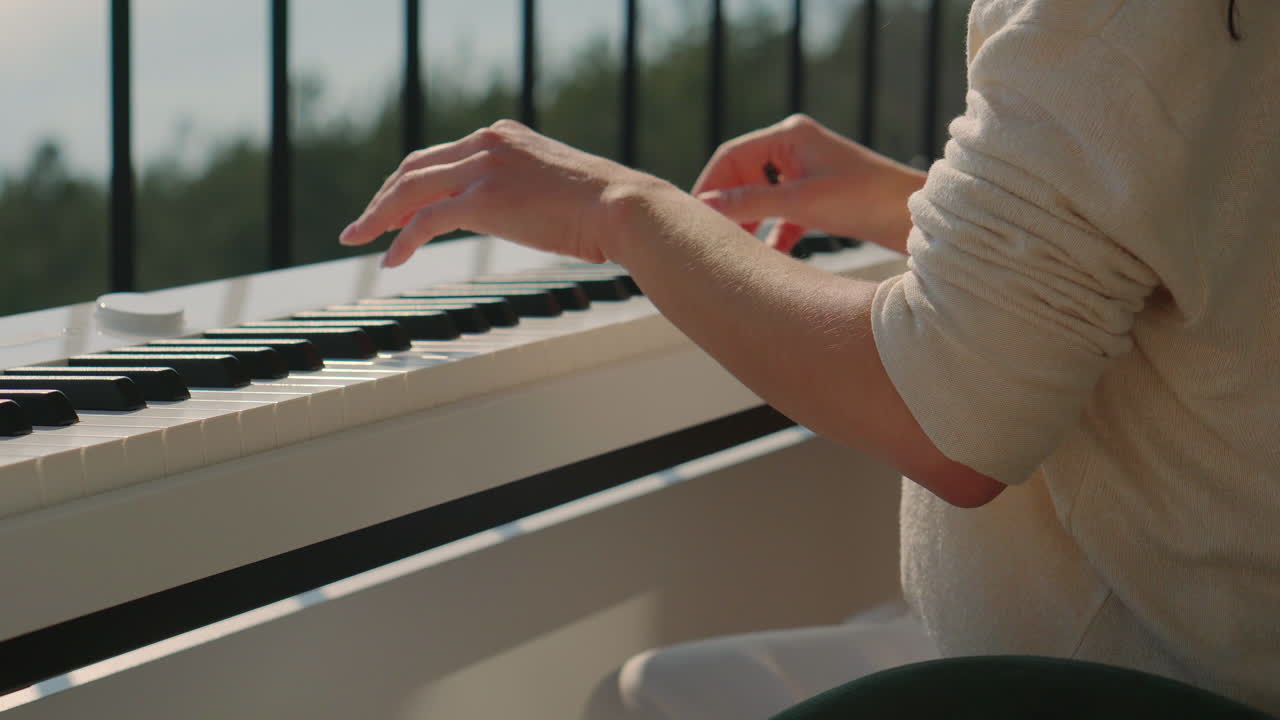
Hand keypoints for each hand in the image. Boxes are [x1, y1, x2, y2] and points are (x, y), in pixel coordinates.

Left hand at [339, 120, 669, 266]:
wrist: (621, 208)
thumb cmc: (601, 209)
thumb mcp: (553, 188)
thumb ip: (522, 192)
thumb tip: (515, 215)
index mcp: (502, 136)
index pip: (440, 157)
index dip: (410, 184)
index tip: (395, 208)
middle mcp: (486, 143)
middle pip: (415, 168)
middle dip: (385, 198)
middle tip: (363, 225)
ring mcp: (482, 169)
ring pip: (410, 189)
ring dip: (379, 216)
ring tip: (358, 240)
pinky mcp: (482, 199)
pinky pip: (426, 221)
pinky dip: (402, 240)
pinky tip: (391, 260)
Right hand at [693, 114, 925, 253]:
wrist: (917, 217)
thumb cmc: (865, 200)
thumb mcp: (801, 202)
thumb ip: (749, 204)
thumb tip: (704, 208)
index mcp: (790, 135)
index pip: (731, 156)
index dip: (708, 185)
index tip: (691, 218)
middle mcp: (795, 148)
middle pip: (743, 176)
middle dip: (726, 207)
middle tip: (706, 238)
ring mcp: (807, 173)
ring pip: (760, 197)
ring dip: (748, 223)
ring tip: (733, 250)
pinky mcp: (818, 198)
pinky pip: (782, 215)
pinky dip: (772, 234)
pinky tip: (766, 258)